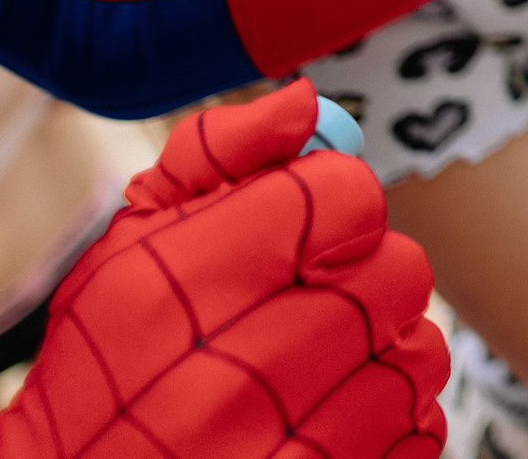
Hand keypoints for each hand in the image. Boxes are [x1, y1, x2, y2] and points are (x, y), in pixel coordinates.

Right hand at [0, 82, 445, 458]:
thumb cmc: (108, 357)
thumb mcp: (132, 244)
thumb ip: (217, 156)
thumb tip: (306, 104)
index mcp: (186, 280)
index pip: (348, 195)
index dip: (338, 205)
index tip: (310, 232)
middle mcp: (231, 370)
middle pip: (399, 272)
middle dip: (365, 278)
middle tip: (316, 300)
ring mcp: (277, 445)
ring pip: (417, 353)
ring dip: (384, 352)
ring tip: (322, 365)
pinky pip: (419, 429)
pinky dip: (392, 420)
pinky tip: (331, 418)